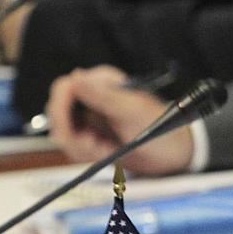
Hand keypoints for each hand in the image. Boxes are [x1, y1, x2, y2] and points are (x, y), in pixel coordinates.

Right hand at [46, 66, 193, 175]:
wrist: (175, 152)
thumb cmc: (159, 126)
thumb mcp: (132, 110)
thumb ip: (102, 96)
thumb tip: (75, 77)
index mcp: (101, 81)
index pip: (63, 88)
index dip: (60, 111)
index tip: (71, 133)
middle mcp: (91, 95)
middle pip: (57, 113)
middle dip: (73, 136)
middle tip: (97, 147)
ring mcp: (89, 116)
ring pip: (64, 133)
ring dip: (83, 148)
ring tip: (108, 149)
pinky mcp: (92, 135)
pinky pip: (74, 147)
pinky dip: (87, 155)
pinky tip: (107, 153)